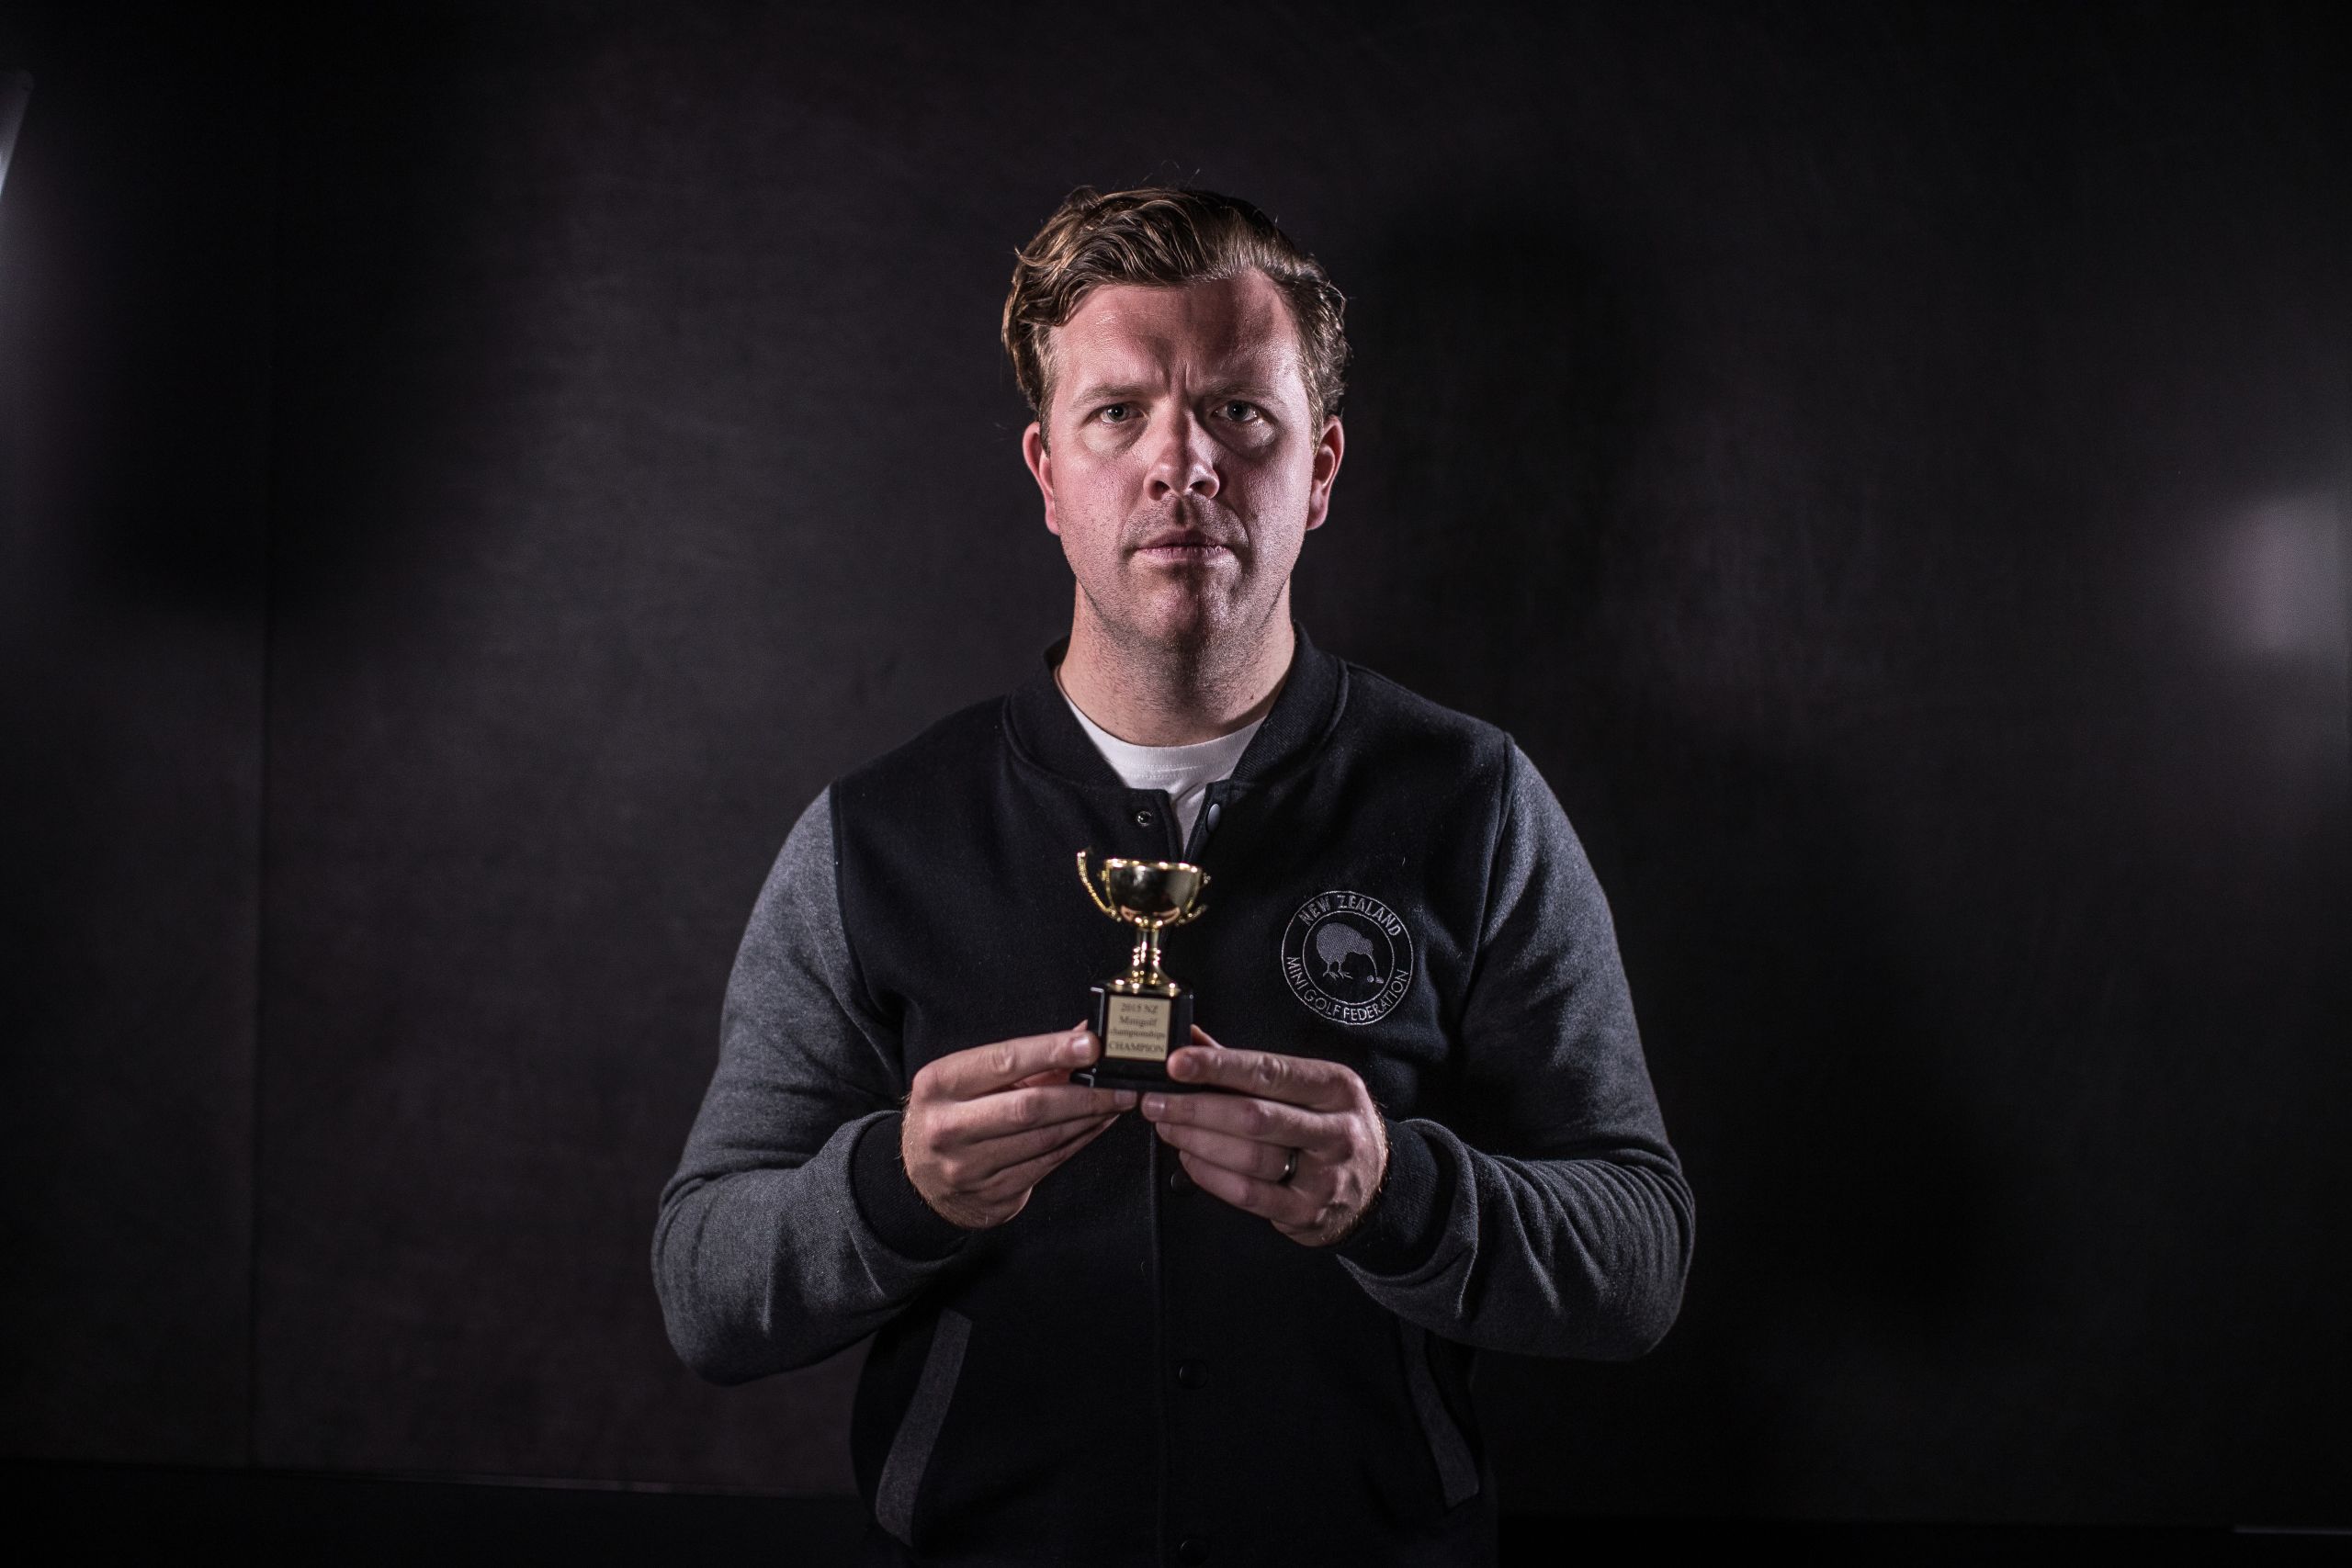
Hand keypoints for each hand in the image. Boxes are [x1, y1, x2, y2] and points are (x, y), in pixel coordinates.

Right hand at [902, 1025, 1135, 1229]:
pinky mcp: (992, 1193)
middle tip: (1120, 1083)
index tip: (1092, 1044)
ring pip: (1044, 1137)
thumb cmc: (952, 1115)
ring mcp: (968, 1165)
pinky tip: (1097, 1125)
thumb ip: (1026, 1058)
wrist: (919, 1179)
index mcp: (940, 1083)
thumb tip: (1084, 1032)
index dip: (1052, 1051)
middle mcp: (948, 1125)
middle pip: (1029, 1106)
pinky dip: (1079, 1141)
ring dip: (1088, 1118)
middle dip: (1084, 1093)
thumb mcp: (970, 1080)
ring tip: (1116, 1101)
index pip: (1004, 1061)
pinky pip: (1048, 1162)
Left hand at [1140, 1027, 1388, 1247]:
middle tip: (1157, 1102)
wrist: (1377, 1186)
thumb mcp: (1307, 1087)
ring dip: (1197, 1142)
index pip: (1268, 1071)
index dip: (1218, 1066)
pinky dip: (1210, 1176)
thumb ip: (1249, 1067)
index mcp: (1334, 1087)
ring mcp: (1325, 1175)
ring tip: (1169, 1128)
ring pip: (1248, 1158)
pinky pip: (1248, 1195)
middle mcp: (1336, 1130)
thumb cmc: (1329, 1126)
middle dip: (1195, 1108)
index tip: (1176, 1063)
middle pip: (1254, 1116)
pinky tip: (1190, 1159)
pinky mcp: (1308, 1212)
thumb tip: (1191, 1039)